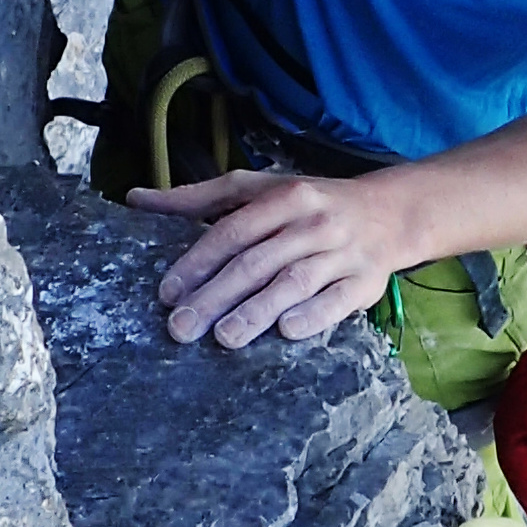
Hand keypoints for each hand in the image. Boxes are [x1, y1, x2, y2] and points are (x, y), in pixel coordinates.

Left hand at [127, 168, 414, 348]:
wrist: (391, 213)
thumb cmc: (311, 205)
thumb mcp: (260, 189)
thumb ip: (199, 198)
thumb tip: (135, 199)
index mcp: (285, 196)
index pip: (234, 230)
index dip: (199, 261)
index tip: (168, 292)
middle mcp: (313, 222)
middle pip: (258, 261)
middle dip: (217, 295)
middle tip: (181, 328)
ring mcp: (342, 252)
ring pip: (295, 282)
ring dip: (258, 310)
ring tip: (224, 337)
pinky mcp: (366, 282)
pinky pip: (337, 301)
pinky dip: (313, 316)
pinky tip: (286, 332)